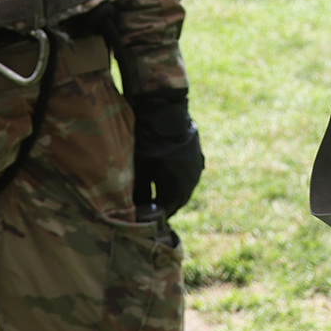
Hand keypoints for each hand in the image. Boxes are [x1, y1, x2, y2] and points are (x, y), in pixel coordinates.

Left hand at [127, 87, 204, 215]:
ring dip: (173, 192)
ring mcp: (196, 165)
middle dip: (165, 206)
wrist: (165, 110)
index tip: (144, 220)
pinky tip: (168, 176)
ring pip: (184, 186)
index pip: (167, 210)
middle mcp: (191, 179)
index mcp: (178, 187)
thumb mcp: (139, 169)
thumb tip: (134, 211)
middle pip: (178, 200)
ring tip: (158, 194)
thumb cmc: (148, 141)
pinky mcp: (196, 153)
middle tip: (151, 211)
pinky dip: (178, 178)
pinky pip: (188, 173)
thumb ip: (139, 193)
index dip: (155, 216)